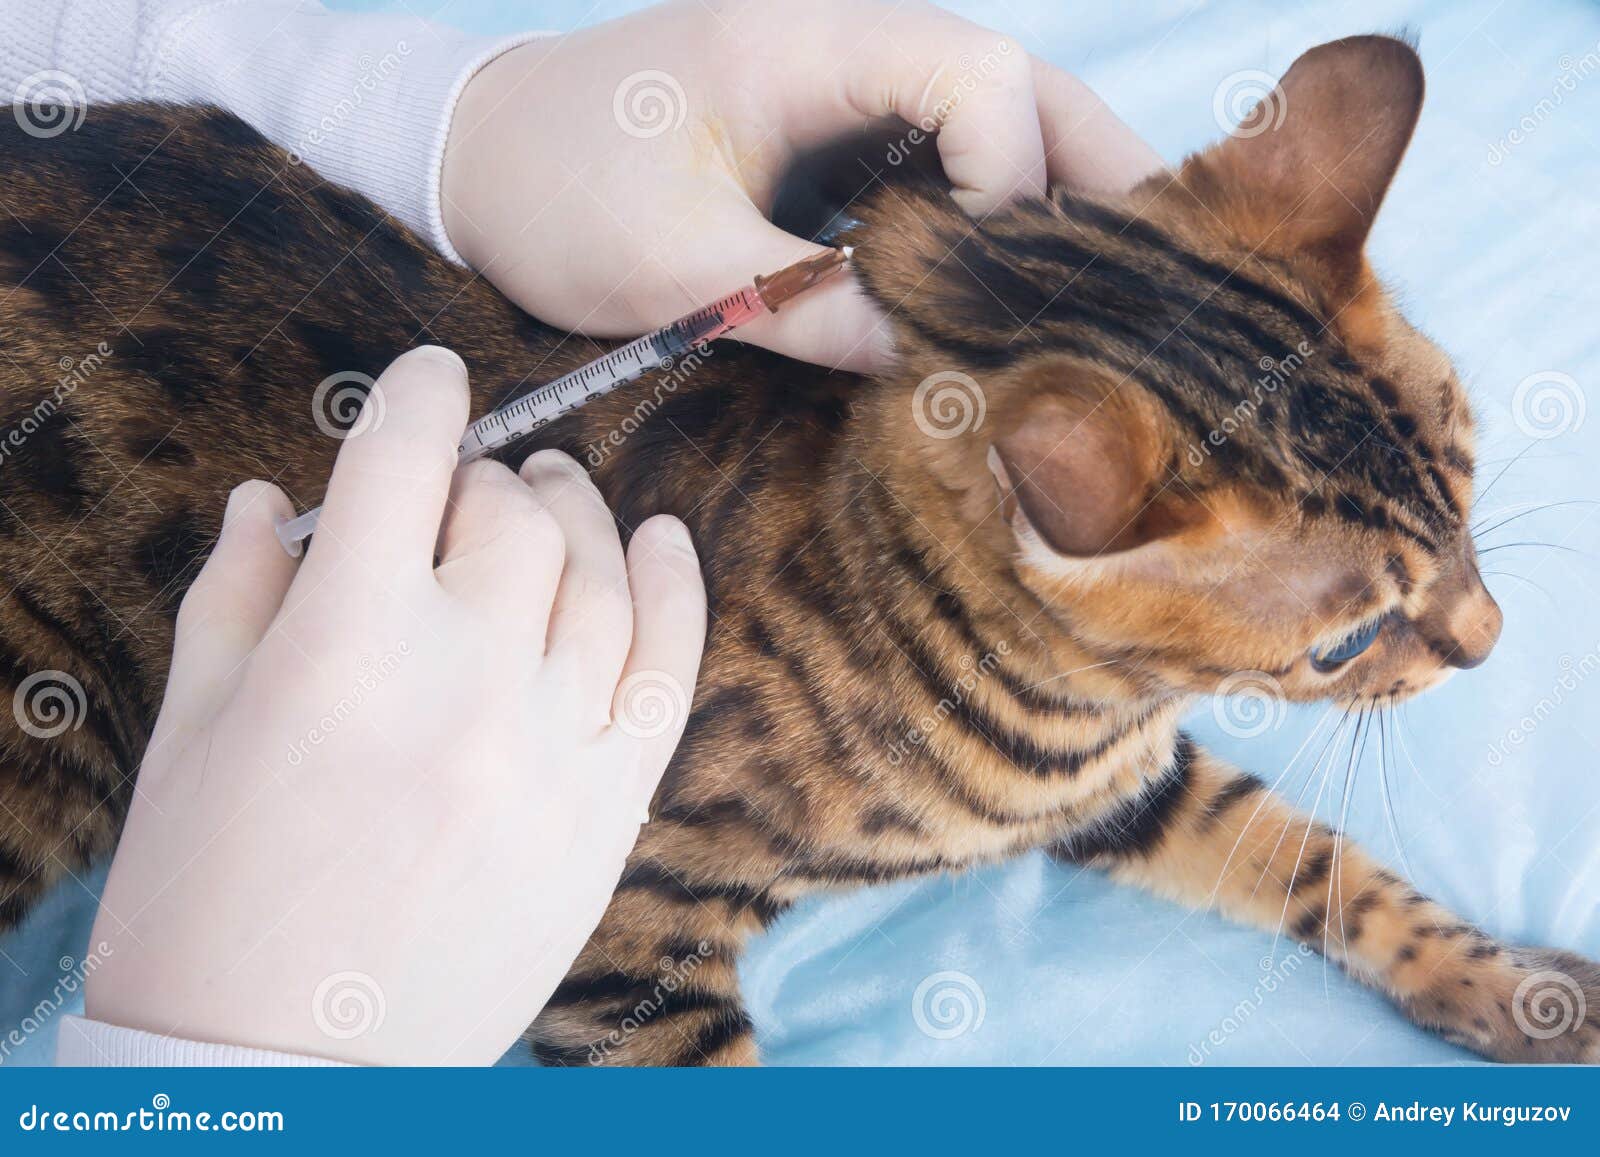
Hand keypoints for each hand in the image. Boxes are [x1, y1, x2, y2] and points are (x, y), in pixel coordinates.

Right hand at [86, 346, 706, 1065]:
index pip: (401, 459)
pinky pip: (670, 665)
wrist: (291, 1072)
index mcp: (341, 645)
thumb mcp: (192, 736)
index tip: (429, 379)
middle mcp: (463, 677)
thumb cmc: (210, 904)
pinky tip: (663, 537)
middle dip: (483, 478)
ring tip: (555, 496)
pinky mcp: (609, 807)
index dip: (418, 394)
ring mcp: (552, 744)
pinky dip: (677, 586)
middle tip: (462, 492)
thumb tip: (269, 500)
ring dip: (578, 513)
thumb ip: (237, 598)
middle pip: (510, 512)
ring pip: (601, 570)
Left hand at [441, 0, 1160, 372]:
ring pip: (989, 120)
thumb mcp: (668, 266)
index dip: (1013, 182)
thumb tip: (930, 367)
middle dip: (1090, 171)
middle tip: (1163, 273)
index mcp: (805, 38)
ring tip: (1110, 288)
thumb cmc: (550, 190)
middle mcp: (843, 43)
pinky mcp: (827, 134)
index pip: (976, 79)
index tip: (993, 288)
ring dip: (1050, 195)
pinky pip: (937, 160)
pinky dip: (988, 215)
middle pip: (1014, 85)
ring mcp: (840, 84)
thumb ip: (803, 309)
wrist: (472, 154)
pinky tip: (1013, 285)